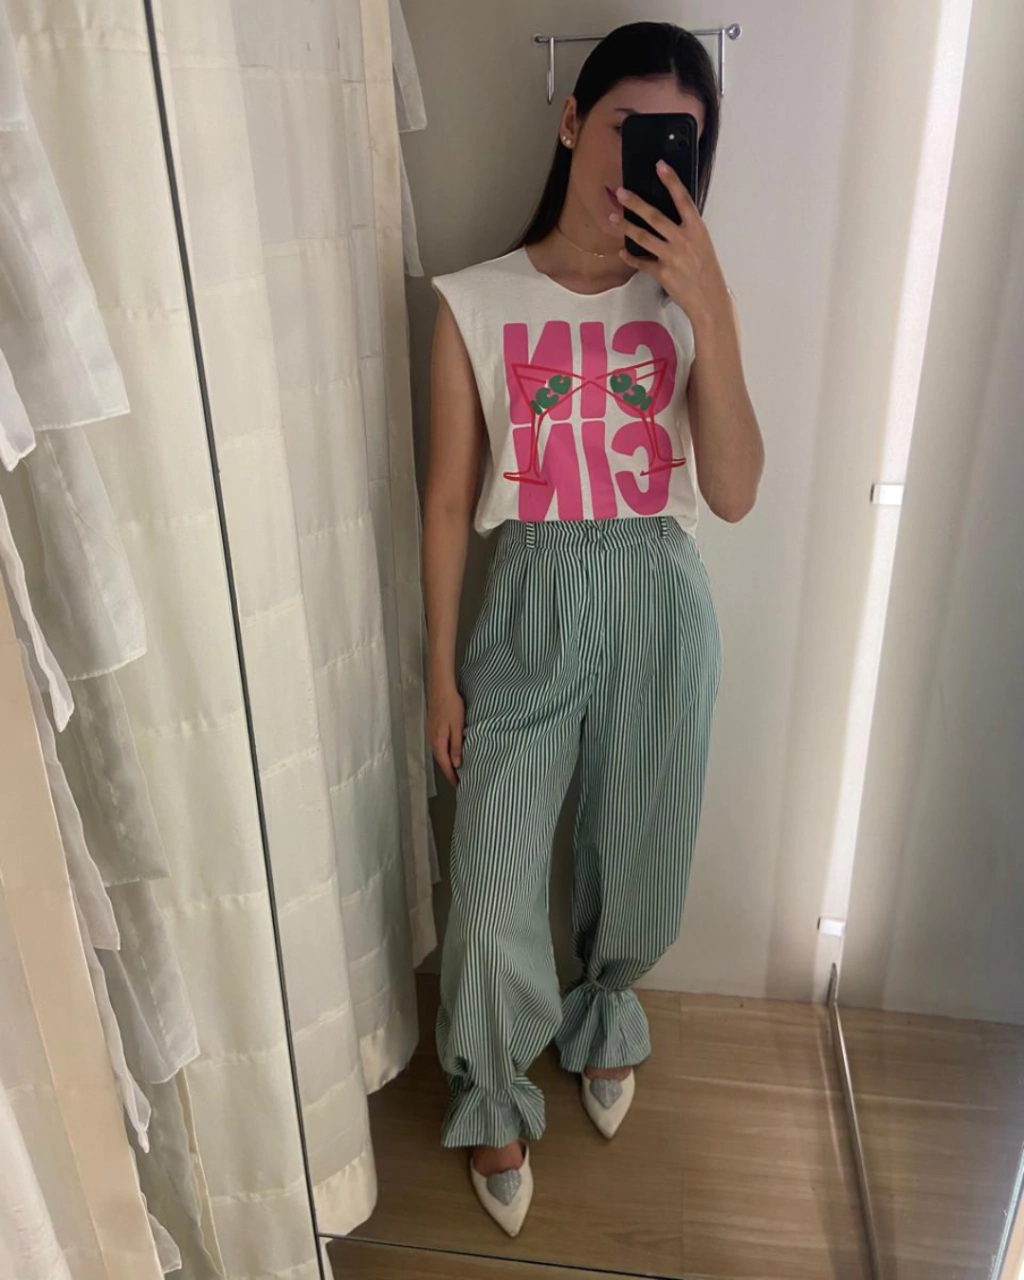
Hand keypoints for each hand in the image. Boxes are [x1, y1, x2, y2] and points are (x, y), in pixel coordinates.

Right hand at [428, 677, 464, 786]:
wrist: (440, 688)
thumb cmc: (451, 705)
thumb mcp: (457, 727)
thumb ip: (456, 746)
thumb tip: (456, 764)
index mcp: (438, 742)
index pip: (445, 765)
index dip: (452, 776)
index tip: (459, 786)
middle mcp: (432, 740)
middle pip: (441, 761)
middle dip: (450, 772)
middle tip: (460, 782)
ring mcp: (431, 733)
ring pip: (440, 753)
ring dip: (448, 763)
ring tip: (457, 770)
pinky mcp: (433, 727)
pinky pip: (440, 745)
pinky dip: (446, 753)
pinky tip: (452, 753)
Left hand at [614, 161, 729, 323]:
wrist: (709, 300)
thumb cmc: (707, 271)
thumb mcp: (702, 244)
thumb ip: (687, 230)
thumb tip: (667, 218)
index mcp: (697, 229)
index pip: (683, 199)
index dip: (671, 181)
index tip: (659, 165)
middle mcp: (683, 240)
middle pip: (655, 217)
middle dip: (636, 203)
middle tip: (621, 192)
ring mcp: (671, 257)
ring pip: (643, 237)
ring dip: (625, 226)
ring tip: (613, 218)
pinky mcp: (662, 273)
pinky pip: (641, 262)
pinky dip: (630, 257)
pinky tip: (622, 252)